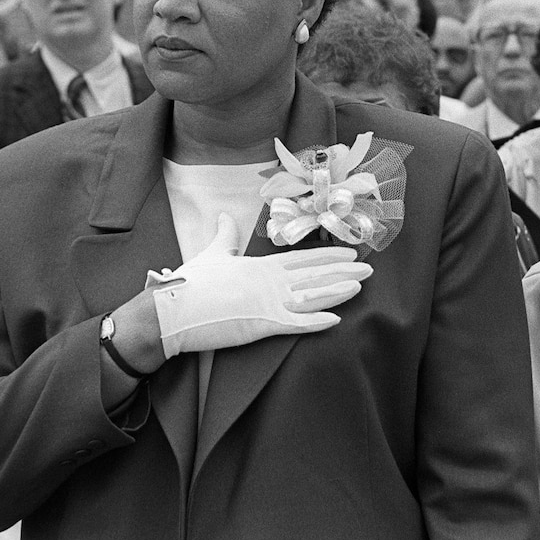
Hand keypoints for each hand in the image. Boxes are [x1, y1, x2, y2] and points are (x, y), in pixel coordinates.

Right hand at [151, 213, 371, 357]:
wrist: (171, 308)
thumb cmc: (191, 283)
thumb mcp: (213, 253)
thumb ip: (225, 235)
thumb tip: (225, 215)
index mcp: (262, 266)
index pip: (303, 259)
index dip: (328, 257)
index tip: (349, 253)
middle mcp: (270, 281)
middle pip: (314, 275)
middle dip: (342, 272)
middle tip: (369, 269)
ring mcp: (268, 302)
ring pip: (311, 296)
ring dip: (337, 292)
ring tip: (359, 286)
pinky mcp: (261, 325)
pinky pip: (294, 324)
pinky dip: (315, 322)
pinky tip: (335, 320)